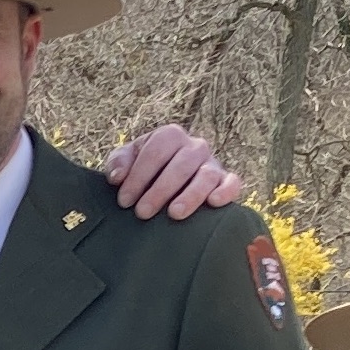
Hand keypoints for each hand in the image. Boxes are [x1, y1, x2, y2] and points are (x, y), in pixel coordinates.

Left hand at [106, 124, 245, 219]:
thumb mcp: (127, 161)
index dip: (138, 176)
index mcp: (169, 136)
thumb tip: (117, 177)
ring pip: (207, 175)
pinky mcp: (226, 181)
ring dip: (191, 194)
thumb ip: (118, 163)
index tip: (125, 200)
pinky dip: (226, 191)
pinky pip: (232, 182)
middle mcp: (194, 146)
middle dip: (160, 189)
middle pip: (181, 163)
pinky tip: (214, 203)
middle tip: (143, 212)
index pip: (156, 150)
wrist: (166, 181)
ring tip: (174, 213)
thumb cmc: (144, 171)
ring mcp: (212, 163)